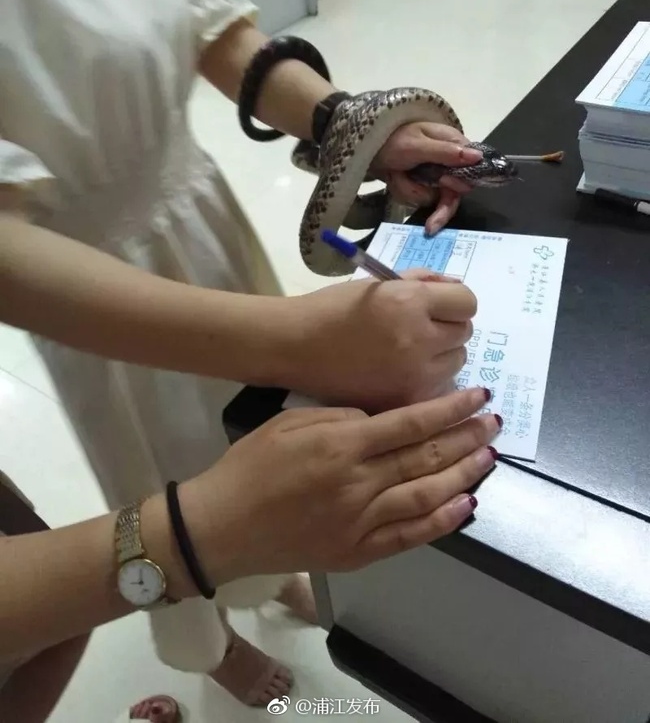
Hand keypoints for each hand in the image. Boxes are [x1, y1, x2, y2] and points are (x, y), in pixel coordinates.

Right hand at [184, 388, 498, 581]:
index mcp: (342, 445)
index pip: (411, 422)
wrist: (223, 526)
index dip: (450, 409)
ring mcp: (361, 522)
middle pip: (427, 457)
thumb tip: (382, 417)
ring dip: (464, 474)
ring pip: (427, 495)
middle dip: (466, 437)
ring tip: (488, 456)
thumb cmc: (252, 465)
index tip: (478, 397)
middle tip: (494, 422)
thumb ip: (339, 415)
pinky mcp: (358, 552)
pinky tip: (466, 504)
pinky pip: (410, 537)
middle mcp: (360, 483)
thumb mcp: (290, 421)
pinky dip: (442, 521)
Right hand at [285, 273, 476, 411]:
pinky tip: (397, 373)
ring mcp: (413, 376)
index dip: (453, 302)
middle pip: (464, 334)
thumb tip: (455, 289)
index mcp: (410, 302)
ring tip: (406, 353)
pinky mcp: (403, 401)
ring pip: (456, 364)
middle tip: (417, 329)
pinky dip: (424, 381)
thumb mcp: (378, 284)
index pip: (468, 302)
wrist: (295, 346)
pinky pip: (436, 389)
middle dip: (447, 329)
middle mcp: (419, 339)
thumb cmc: (333, 308)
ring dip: (440, 356)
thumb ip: (422, 282)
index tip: (435, 307)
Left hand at [370, 122, 482, 235]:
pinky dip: (404, 191)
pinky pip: (419, 198)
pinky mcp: (422, 184)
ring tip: (394, 174)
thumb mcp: (417, 145)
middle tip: (405, 182)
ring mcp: (435, 174)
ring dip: (409, 189)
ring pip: (431, 198)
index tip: (442, 182)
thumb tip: (478, 157)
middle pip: (451, 193)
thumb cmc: (392, 139)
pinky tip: (393, 178)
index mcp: (453, 144)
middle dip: (424, 191)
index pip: (470, 172)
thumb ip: (445, 152)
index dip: (457, 183)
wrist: (367, 146)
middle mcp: (448, 161)